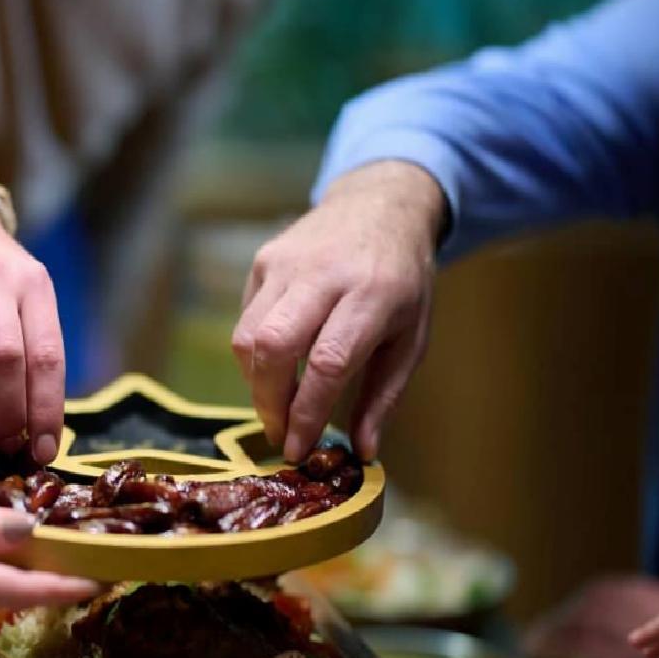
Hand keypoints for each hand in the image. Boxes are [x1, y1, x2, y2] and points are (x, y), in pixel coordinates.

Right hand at [231, 161, 441, 461]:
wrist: (381, 205)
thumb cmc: (403, 281)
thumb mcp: (412, 338)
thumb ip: (384, 397)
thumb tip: (363, 452)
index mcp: (373, 294)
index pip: (327, 362)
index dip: (305, 413)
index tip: (298, 449)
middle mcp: (325, 273)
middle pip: (273, 347)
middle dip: (267, 402)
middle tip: (279, 432)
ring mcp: (287, 262)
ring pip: (247, 336)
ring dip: (255, 382)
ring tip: (276, 403)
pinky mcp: (264, 260)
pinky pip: (246, 319)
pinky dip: (255, 354)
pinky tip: (277, 364)